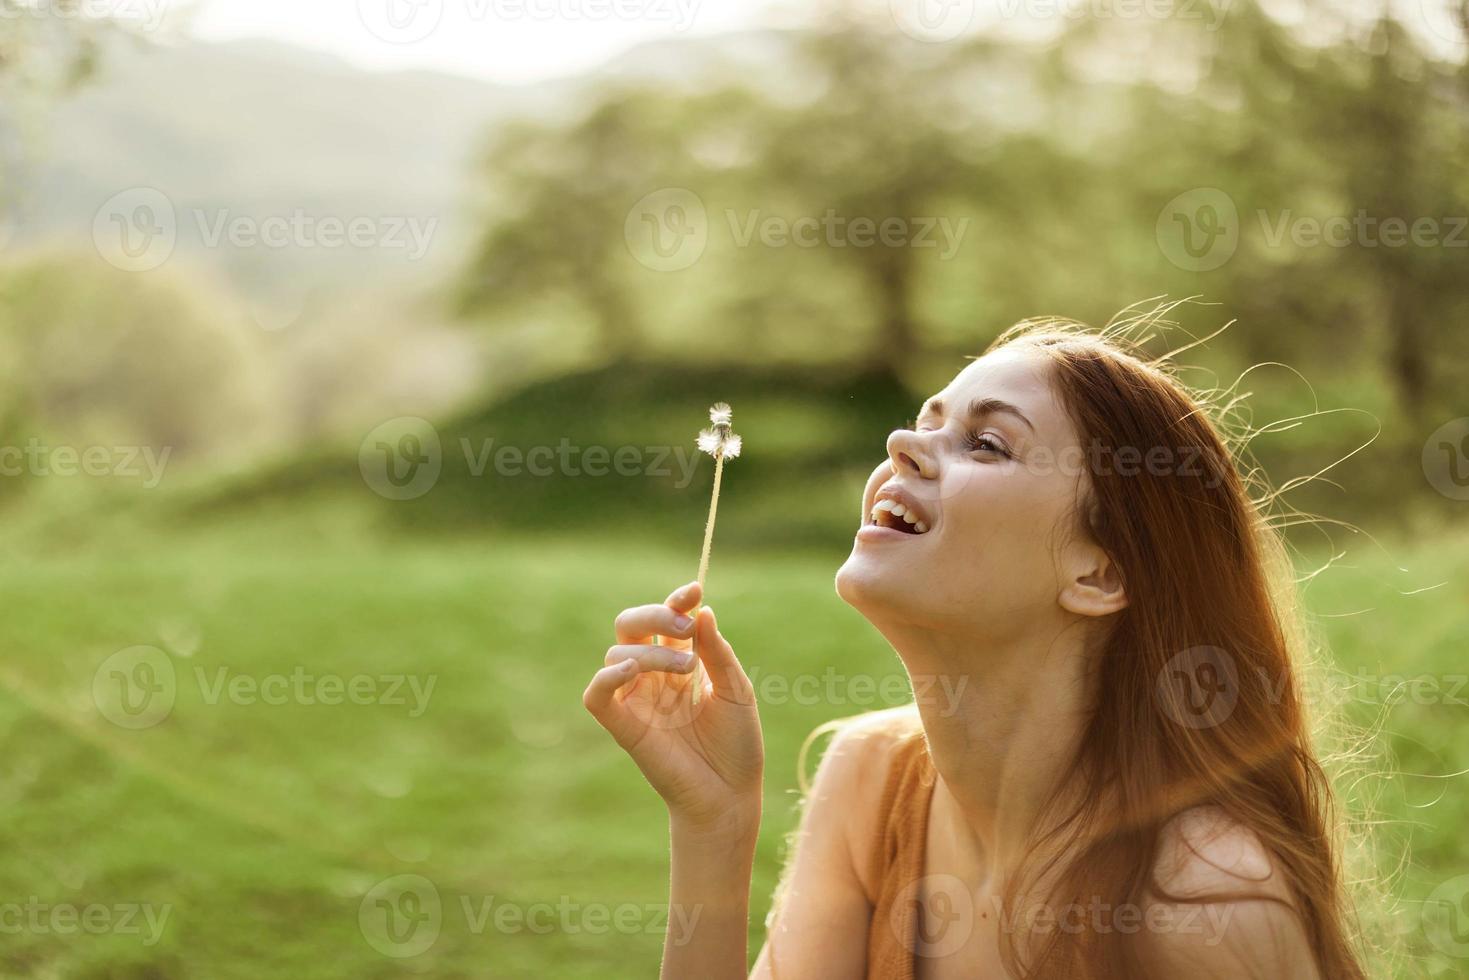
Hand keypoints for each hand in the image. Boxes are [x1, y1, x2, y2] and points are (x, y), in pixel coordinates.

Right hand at [583, 582, 762, 837]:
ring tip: (687, 668)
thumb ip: (717, 652)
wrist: (731, 795)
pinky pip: (596, 695)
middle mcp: (653, 677)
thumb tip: (701, 610)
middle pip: (631, 626)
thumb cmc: (737, 745)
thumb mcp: (736, 691)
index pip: (667, 620)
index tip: (694, 590)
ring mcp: (636, 700)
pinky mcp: (622, 726)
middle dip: (655, 615)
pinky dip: (606, 677)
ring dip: (652, 651)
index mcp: (681, 664)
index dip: (676, 601)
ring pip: (618, 653)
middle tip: (685, 628)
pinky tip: (632, 668)